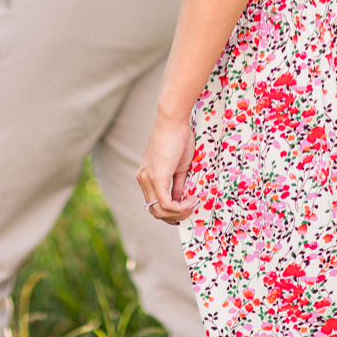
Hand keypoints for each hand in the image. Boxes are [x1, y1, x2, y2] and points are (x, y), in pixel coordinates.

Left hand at [136, 110, 195, 224]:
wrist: (173, 120)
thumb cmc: (178, 137)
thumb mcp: (179, 166)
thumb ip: (177, 184)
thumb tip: (181, 200)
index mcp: (146, 175)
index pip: (154, 203)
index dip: (171, 211)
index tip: (187, 207)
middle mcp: (143, 179)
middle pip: (155, 212)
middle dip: (175, 216)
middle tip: (191, 209)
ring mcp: (147, 179)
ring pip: (160, 211)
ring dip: (180, 213)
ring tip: (194, 203)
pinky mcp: (156, 178)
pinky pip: (166, 204)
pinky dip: (181, 207)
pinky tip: (192, 200)